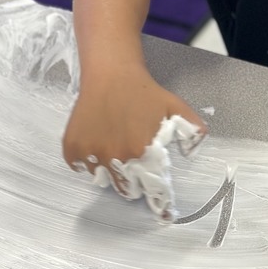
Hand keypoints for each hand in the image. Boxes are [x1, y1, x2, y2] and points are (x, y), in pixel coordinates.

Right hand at [62, 66, 206, 193]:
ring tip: (112, 146)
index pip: (145, 189)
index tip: (151, 194)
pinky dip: (85, 160)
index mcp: (139, 151)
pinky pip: (79, 166)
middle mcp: (114, 156)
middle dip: (129, 182)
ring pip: (100, 176)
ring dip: (107, 168)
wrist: (111, 74)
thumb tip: (195, 149)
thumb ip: (192, 130)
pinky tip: (95, 142)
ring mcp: (90, 152)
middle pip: (122, 188)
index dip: (149, 191)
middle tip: (131, 163)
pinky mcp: (72, 147)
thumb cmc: (143, 91)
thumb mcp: (175, 107)